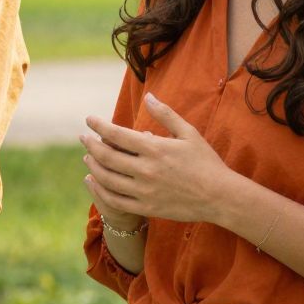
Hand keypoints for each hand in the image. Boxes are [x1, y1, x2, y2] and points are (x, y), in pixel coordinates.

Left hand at [82, 95, 238, 224]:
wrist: (220, 197)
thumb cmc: (206, 162)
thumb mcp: (189, 133)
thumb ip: (166, 114)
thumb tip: (148, 96)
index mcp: (154, 148)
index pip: (116, 134)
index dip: (98, 126)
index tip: (89, 120)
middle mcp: (145, 169)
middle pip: (106, 156)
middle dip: (90, 145)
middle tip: (83, 138)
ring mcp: (144, 191)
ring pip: (107, 178)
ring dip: (93, 166)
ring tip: (87, 158)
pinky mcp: (146, 207)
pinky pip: (115, 200)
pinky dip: (100, 190)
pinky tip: (95, 182)